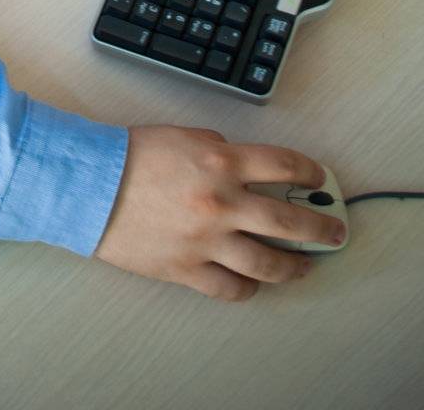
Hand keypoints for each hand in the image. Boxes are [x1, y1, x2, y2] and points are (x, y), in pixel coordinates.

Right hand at [93, 125, 343, 300]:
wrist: (88, 186)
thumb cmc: (129, 156)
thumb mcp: (182, 135)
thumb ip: (219, 149)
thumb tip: (244, 167)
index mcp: (221, 161)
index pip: (285, 165)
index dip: (311, 172)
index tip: (320, 178)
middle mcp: (222, 202)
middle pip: (290, 220)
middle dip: (320, 227)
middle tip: (334, 232)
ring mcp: (207, 241)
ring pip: (268, 262)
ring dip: (294, 265)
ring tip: (305, 266)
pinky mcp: (188, 270)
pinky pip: (230, 287)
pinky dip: (248, 287)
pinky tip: (254, 283)